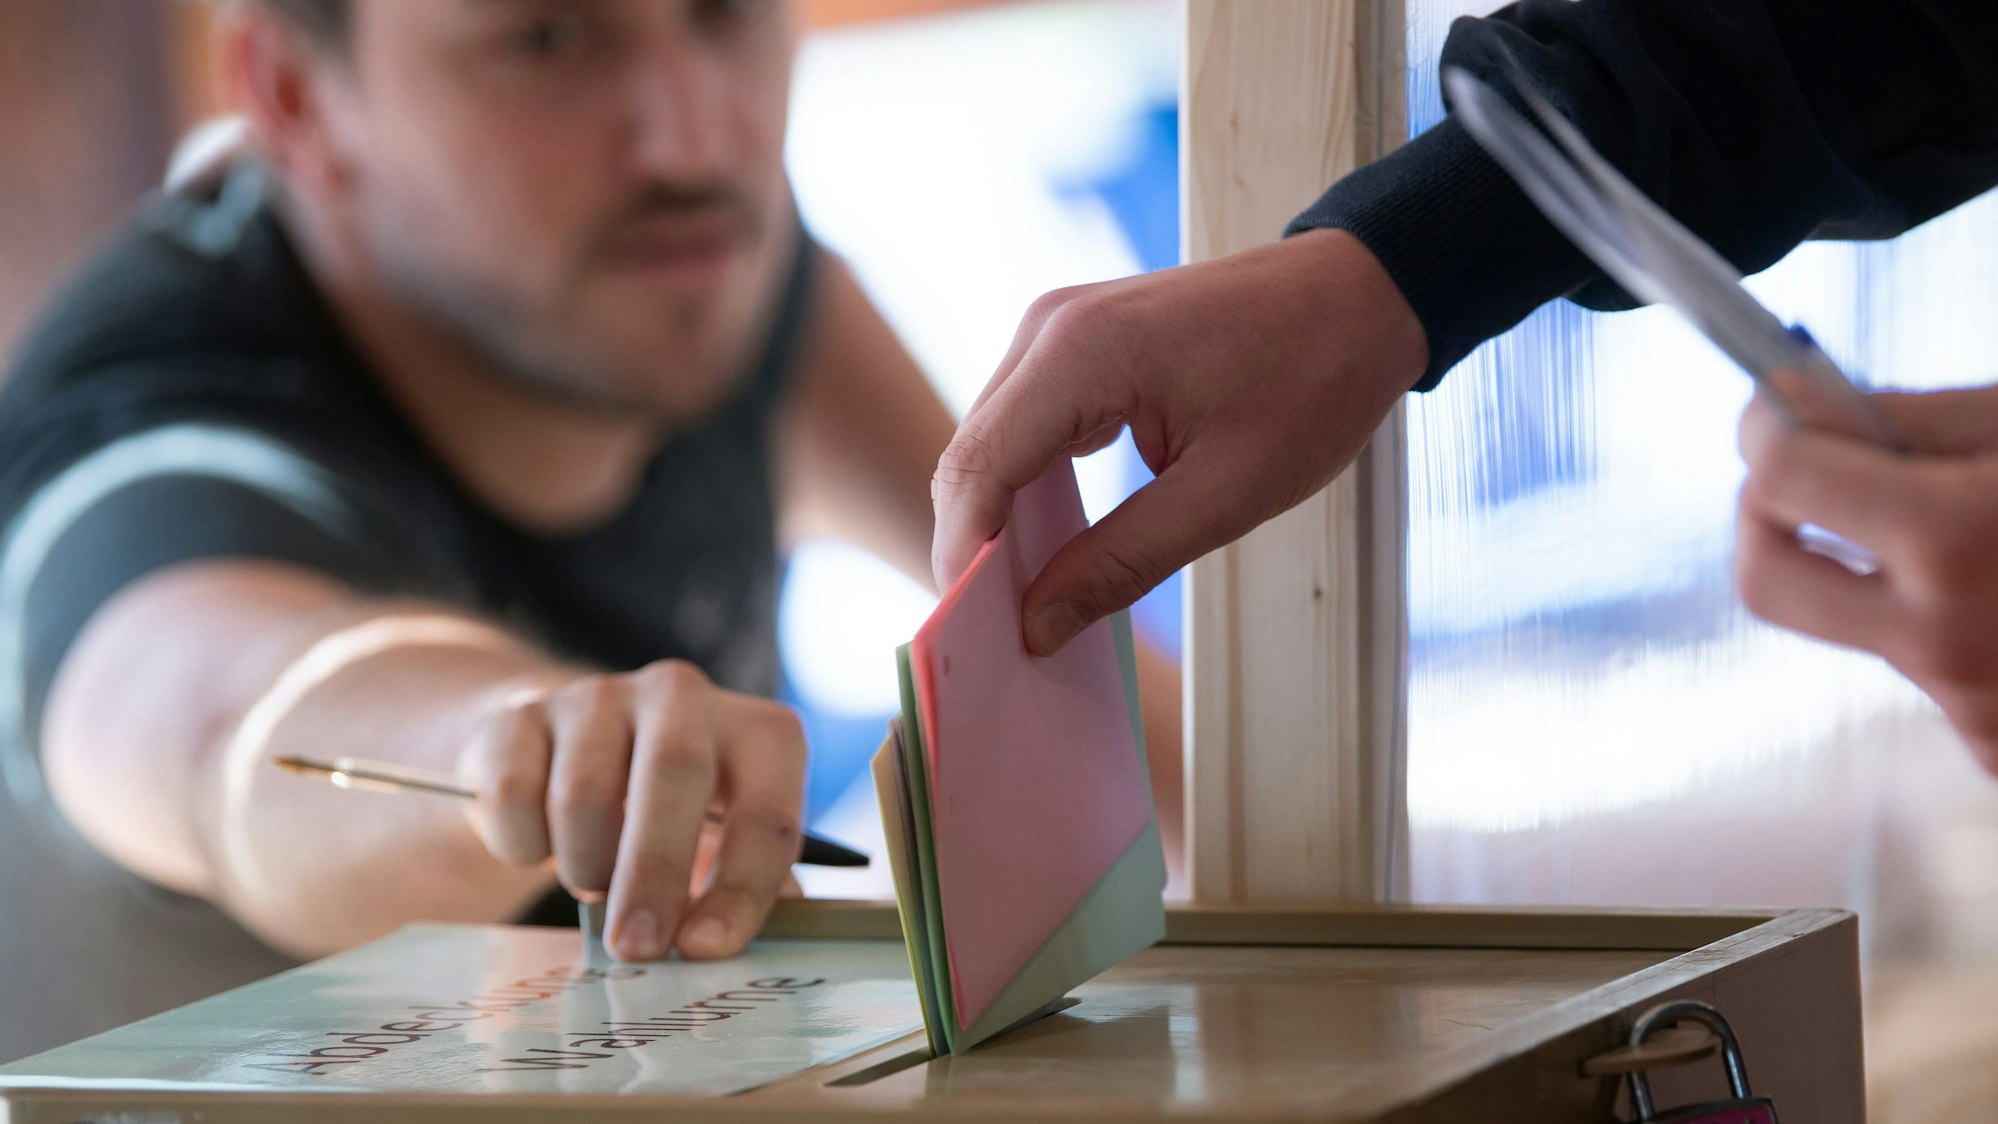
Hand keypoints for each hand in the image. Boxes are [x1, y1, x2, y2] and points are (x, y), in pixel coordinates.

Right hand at [455, 659, 805, 960]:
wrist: (568, 756)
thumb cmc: (667, 818)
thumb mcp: (722, 849)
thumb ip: (745, 896)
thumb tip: (747, 953)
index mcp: (757, 733)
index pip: (767, 811)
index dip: (740, 886)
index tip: (702, 949)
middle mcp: (682, 696)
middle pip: (676, 771)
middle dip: (656, 873)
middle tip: (636, 948)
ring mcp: (598, 696)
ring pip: (585, 792)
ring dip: (585, 863)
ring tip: (593, 880)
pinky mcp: (522, 714)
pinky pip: (513, 792)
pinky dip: (523, 844)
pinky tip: (540, 847)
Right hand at [931, 229, 1426, 655]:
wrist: (1361, 295)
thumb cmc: (1311, 382)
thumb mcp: (1226, 495)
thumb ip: (1122, 562)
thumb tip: (1038, 626)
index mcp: (1080, 352)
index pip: (978, 466)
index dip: (962, 555)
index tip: (971, 635)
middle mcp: (1050, 327)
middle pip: (971, 455)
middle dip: (974, 547)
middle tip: (996, 636)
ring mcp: (1057, 327)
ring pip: (990, 443)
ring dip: (997, 520)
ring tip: (1022, 600)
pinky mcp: (1075, 340)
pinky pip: (1023, 423)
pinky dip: (1025, 486)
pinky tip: (1048, 546)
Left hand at [1737, 383, 1997, 772]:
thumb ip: (1907, 421)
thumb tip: (1792, 407)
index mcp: (1957, 544)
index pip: (1782, 479)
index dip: (1767, 429)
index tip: (1772, 409)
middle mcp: (1946, 643)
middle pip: (1763, 581)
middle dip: (1764, 518)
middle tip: (1803, 475)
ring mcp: (1971, 712)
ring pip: (1856, 627)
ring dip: (1882, 575)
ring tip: (1976, 539)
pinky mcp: (1996, 752)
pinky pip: (1926, 671)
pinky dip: (1948, 626)